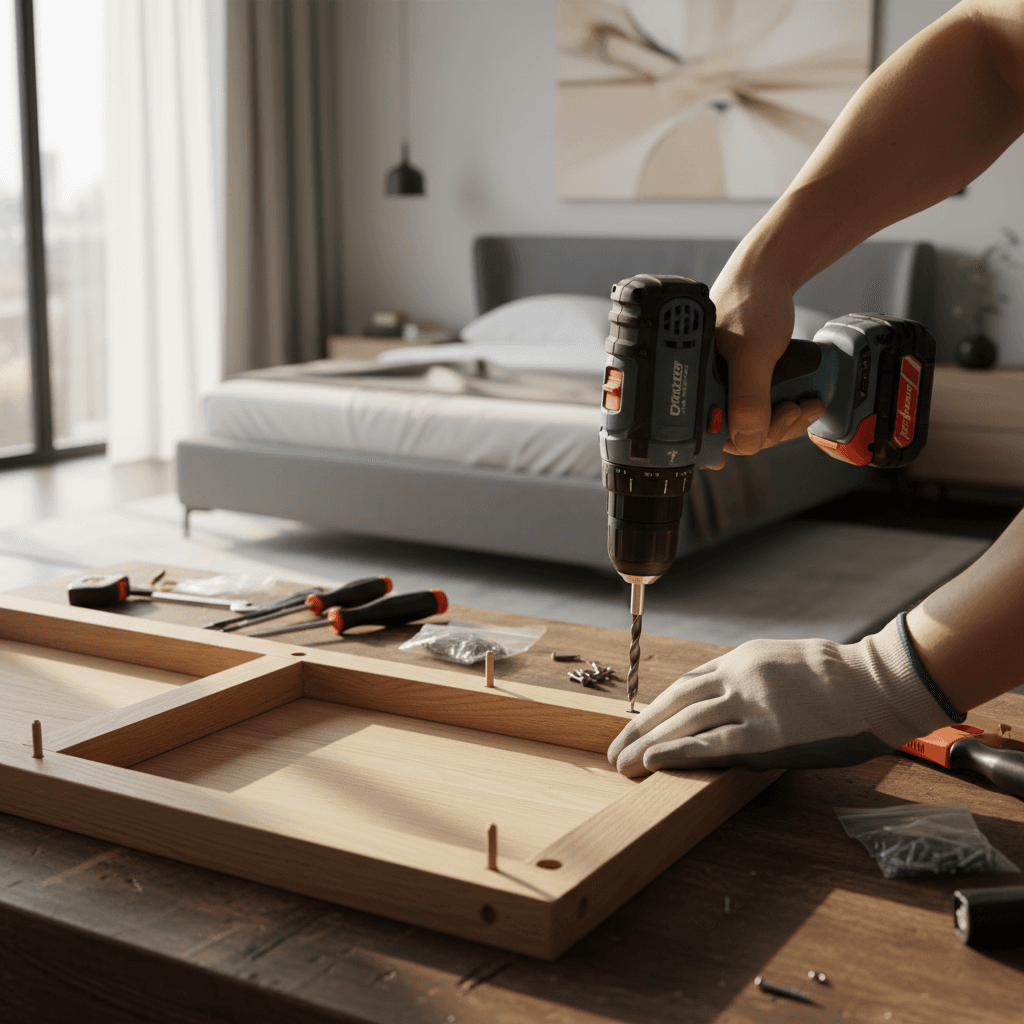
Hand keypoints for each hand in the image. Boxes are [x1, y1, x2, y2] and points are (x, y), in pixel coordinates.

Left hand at [607, 615, 962, 775]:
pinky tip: (652, 760)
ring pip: (685, 723)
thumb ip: (752, 677)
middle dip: (640, 727)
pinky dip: (678, 751)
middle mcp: (738, 677)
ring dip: (648, 743)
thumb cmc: (841, 676)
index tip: (637, 726)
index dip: (657, 708)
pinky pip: (712, 744)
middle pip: (675, 702)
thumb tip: (726, 695)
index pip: (687, 684)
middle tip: (614, 748)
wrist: (879, 682)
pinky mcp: (767, 734)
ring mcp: (750, 704)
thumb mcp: (785, 662)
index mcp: (742, 659)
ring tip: (622, 763)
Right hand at [704, 272, 826, 469]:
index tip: (769, 427)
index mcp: (691, 386)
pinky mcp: (742, 385)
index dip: (743, 439)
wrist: (768, 276)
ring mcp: (724, 389)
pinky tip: (801, 403)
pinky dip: (784, 413)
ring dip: (784, 423)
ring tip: (805, 404)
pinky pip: (761, 413)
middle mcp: (704, 391)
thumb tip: (747, 440)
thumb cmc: (751, 302)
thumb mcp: (754, 352)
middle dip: (771, 429)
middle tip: (794, 409)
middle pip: (735, 437)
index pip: (710, 437)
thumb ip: (749, 397)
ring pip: (752, 428)